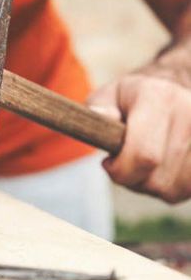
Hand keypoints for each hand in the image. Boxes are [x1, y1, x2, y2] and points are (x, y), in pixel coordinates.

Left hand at [88, 70, 190, 202]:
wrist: (172, 89)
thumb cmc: (129, 100)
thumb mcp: (107, 97)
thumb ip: (99, 108)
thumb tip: (102, 117)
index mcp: (159, 97)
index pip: (144, 155)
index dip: (120, 170)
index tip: (108, 161)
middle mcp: (189, 113)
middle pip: (156, 179)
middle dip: (131, 179)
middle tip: (123, 162)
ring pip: (171, 189)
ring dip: (150, 185)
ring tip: (143, 163)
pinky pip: (186, 190)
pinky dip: (170, 188)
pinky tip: (162, 168)